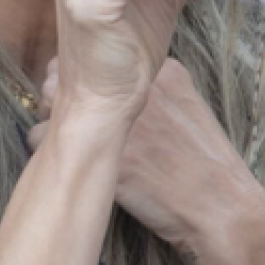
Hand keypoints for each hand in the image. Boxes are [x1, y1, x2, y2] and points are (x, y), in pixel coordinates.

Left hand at [26, 56, 264, 259]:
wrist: (221, 207)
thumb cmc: (207, 165)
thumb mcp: (190, 108)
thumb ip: (158, 89)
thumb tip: (120, 85)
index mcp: (158, 70)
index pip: (94, 57)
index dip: (82, 80)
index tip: (84, 99)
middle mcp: (133, 87)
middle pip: (65, 76)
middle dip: (59, 97)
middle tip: (72, 122)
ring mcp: (116, 118)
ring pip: (50, 107)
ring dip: (52, 124)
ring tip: (69, 145)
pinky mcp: (100, 152)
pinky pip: (44, 140)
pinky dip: (46, 152)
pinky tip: (65, 164)